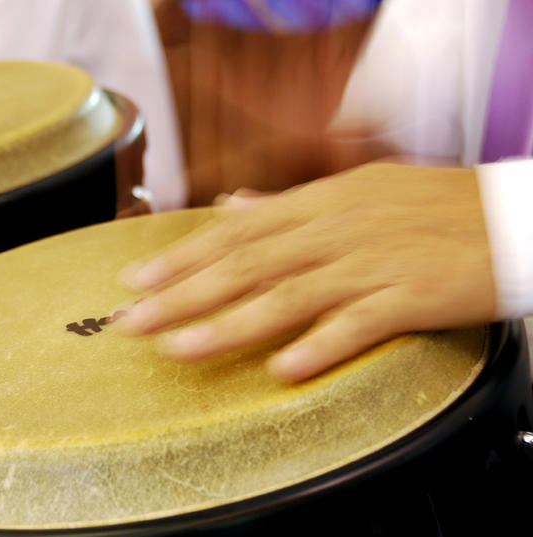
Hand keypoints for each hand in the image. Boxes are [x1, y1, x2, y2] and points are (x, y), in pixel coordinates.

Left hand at [117, 163, 496, 381]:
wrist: (511, 214)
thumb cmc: (432, 205)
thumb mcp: (356, 191)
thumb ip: (288, 206)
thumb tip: (232, 208)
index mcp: (320, 204)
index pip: (236, 232)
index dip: (182, 256)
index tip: (137, 279)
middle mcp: (336, 230)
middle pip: (246, 264)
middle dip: (182, 294)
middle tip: (133, 319)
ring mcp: (372, 262)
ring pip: (287, 295)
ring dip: (229, 323)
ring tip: (179, 349)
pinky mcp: (411, 295)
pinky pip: (359, 324)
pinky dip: (319, 345)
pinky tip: (282, 368)